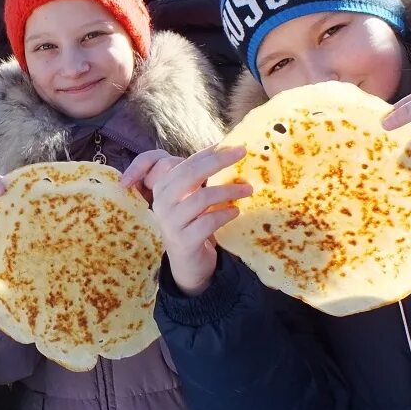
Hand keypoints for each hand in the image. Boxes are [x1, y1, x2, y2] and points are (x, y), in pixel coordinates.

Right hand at [146, 146, 251, 295]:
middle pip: (190, 175)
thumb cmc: (193, 224)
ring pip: (201, 198)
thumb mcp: (192, 199)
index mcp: (163, 188)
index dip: (208, 153)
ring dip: (228, 190)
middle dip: (218, 161)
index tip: (232, 145)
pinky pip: (208, 222)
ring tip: (248, 188)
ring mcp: (171, 223)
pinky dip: (225, 214)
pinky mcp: (183, 241)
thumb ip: (201, 178)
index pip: (186, 164)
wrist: (187, 264)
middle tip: (242, 153)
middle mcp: (162, 203)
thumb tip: (229, 150)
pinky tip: (236, 211)